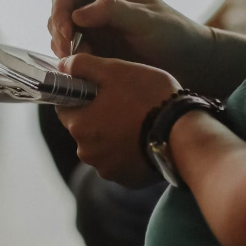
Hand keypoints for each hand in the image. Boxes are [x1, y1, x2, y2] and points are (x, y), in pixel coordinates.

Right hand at [48, 0, 212, 88]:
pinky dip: (74, 64)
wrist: (191, 62)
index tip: (67, 36)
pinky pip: (75, 57)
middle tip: (69, 57)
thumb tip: (79, 13)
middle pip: (59, 18)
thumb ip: (114, 11)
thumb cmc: (175, 34)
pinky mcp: (100, 53)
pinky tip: (86, 72)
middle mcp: (97, 10)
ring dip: (65, 52)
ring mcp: (97, 32)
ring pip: (63, 39)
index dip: (60, 14)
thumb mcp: (148, 20)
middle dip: (59, 36)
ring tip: (81, 66)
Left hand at [56, 53, 180, 187]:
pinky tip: (145, 139)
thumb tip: (63, 65)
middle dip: (98, 116)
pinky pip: (120, 162)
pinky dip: (128, 152)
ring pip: (102, 146)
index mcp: (79, 125)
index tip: (99, 90)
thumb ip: (83, 65)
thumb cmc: (148, 97)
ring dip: (113, 135)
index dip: (80, 95)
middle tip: (125, 102)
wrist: (183, 133)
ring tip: (139, 121)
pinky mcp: (126, 180)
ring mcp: (107, 169)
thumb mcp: (115, 70)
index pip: (65, 106)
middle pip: (84, 128)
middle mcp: (87, 152)